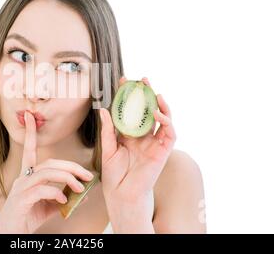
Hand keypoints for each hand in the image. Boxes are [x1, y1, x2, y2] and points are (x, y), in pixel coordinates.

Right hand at [0, 111, 93, 233]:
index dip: (31, 133)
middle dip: (72, 166)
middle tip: (88, 175)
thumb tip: (83, 192)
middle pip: (50, 162)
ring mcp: (20, 188)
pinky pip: (41, 190)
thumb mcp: (48, 207)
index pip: (30, 150)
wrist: (9, 235)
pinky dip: (56, 193)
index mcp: (28, 176)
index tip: (31, 117)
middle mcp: (23, 178)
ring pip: (47, 173)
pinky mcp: (21, 200)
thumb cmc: (26, 219)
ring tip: (80, 188)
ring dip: (67, 179)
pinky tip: (63, 201)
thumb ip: (63, 197)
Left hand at [100, 77, 175, 230]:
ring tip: (154, 93)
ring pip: (163, 119)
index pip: (130, 110)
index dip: (128, 95)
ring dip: (161, 105)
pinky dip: (166, 122)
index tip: (123, 80)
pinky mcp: (163, 151)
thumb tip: (103, 110)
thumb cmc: (114, 175)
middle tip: (142, 80)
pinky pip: (169, 134)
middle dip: (147, 94)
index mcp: (130, 134)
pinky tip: (158, 113)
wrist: (121, 194)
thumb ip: (107, 130)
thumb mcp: (107, 149)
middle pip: (148, 111)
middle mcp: (144, 136)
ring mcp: (154, 143)